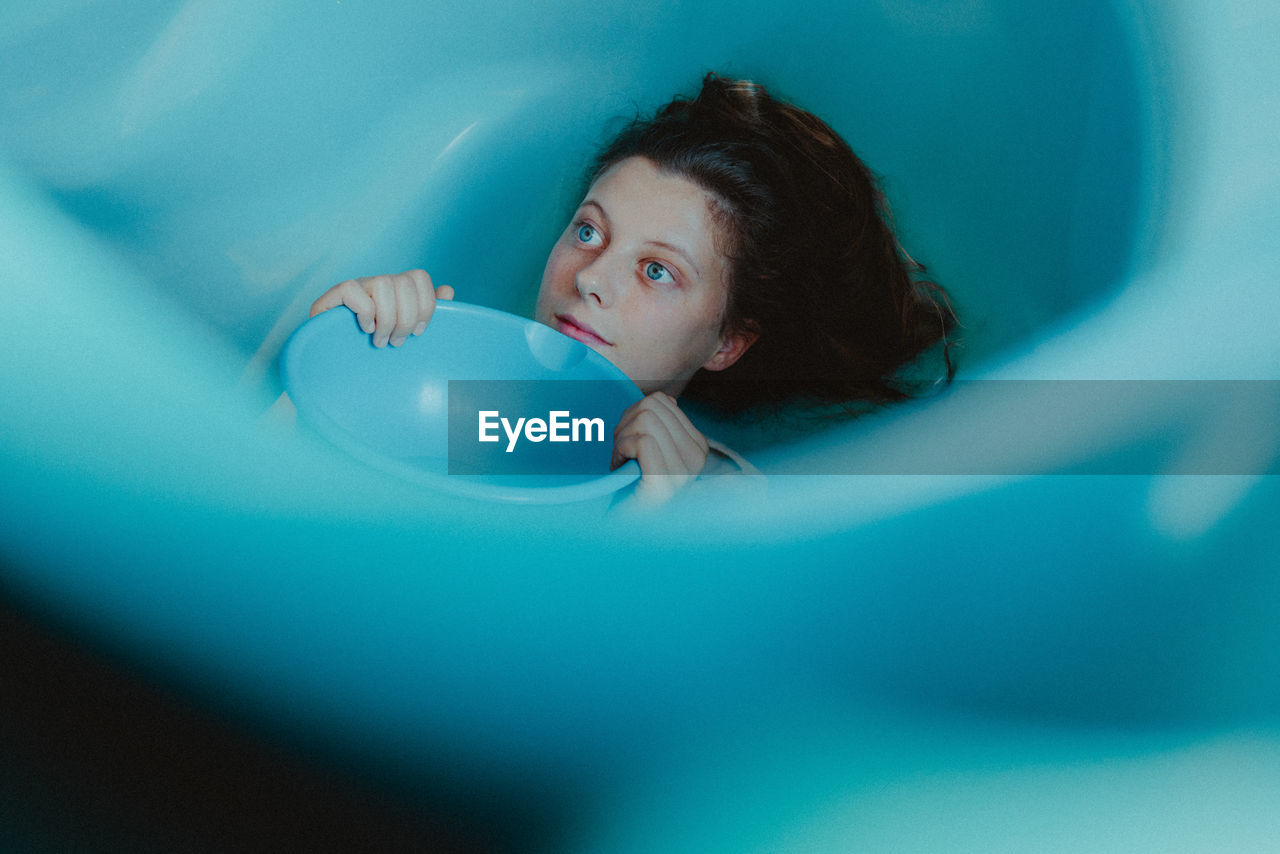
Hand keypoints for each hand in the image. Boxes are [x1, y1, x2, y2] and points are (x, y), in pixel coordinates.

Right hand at [309, 269, 453, 347]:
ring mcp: (355, 288)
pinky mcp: (332, 297)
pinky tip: (365, 329)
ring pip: (383, 283)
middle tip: (397, 342)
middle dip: (406, 318)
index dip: (426, 304)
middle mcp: (377, 284)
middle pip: (404, 281)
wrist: (337, 370)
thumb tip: (447, 291)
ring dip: (386, 318)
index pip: (419, 277)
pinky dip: (364, 312)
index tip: (419, 332)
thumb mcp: (406, 335)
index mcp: (397, 290)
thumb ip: (427, 314)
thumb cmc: (377, 352)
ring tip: (381, 340)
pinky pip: (352, 289)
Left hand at [611, 392, 708, 504]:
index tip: (628, 444)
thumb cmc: (628, 489)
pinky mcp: (666, 483)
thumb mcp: (649, 451)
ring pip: (645, 419)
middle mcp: (697, 458)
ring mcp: (684, 472)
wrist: (620, 533)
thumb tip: (667, 399)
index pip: (661, 401)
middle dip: (625, 424)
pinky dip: (621, 450)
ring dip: (621, 438)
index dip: (632, 416)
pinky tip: (620, 468)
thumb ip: (659, 426)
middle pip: (651, 406)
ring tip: (621, 462)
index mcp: (697, 447)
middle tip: (621, 453)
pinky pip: (642, 441)